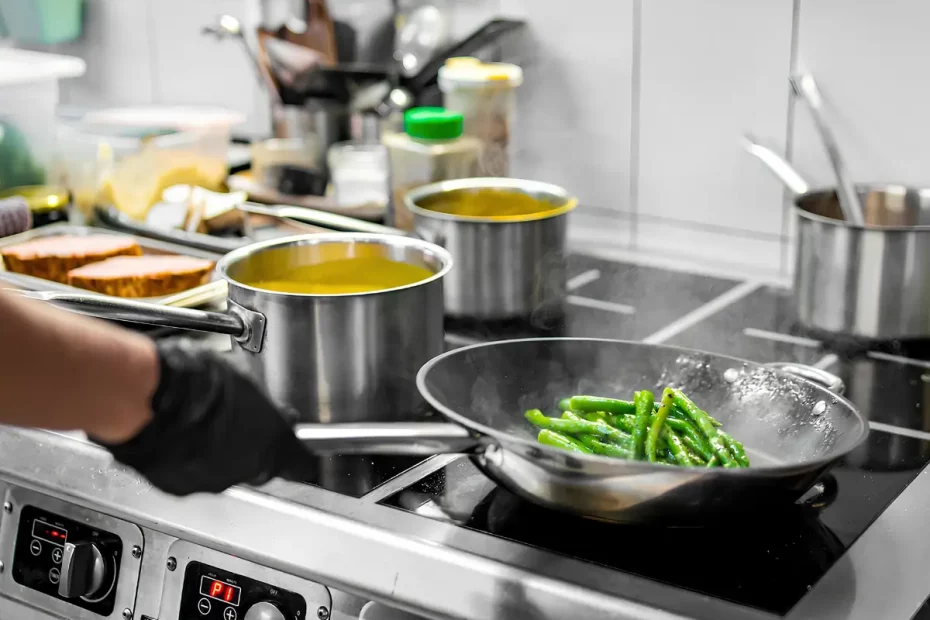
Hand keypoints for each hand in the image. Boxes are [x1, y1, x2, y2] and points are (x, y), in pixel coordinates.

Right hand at [99, 340, 311, 494]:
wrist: (148, 397)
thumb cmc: (196, 380)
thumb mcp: (243, 378)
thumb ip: (257, 403)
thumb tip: (256, 403)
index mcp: (273, 442)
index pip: (301, 464)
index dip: (296, 454)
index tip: (292, 446)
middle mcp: (246, 468)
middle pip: (259, 467)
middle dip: (250, 448)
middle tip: (235, 422)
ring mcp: (212, 480)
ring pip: (223, 471)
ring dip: (215, 452)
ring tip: (198, 424)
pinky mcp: (178, 486)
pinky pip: (190, 473)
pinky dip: (186, 459)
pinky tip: (177, 436)